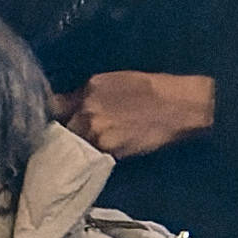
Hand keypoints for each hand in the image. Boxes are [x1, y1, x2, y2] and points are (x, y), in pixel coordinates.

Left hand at [65, 72, 215, 158]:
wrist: (183, 107)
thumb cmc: (157, 90)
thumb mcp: (119, 81)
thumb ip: (92, 94)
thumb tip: (74, 106)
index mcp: (90, 88)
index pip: (56, 104)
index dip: (54, 113)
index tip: (54, 118)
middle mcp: (87, 109)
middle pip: (61, 126)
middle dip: (65, 130)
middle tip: (71, 136)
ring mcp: (96, 131)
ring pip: (73, 143)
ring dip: (76, 146)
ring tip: (85, 148)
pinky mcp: (108, 150)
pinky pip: (89, 155)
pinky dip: (90, 157)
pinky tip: (95, 156)